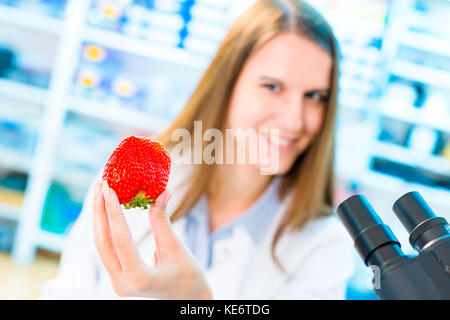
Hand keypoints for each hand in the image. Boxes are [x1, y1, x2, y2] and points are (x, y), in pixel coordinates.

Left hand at [93, 179, 211, 298]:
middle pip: (103, 242)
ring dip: (99, 217)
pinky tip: (106, 209)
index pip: (121, 238)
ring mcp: (117, 282)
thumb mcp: (175, 246)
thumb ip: (162, 219)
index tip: (108, 187)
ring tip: (99, 192)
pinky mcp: (117, 277)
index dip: (113, 210)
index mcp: (139, 277)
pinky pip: (107, 248)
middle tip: (99, 183)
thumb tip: (162, 191)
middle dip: (99, 211)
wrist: (187, 297)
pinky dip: (106, 227)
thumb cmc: (188, 274)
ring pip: (102, 245)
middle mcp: (122, 283)